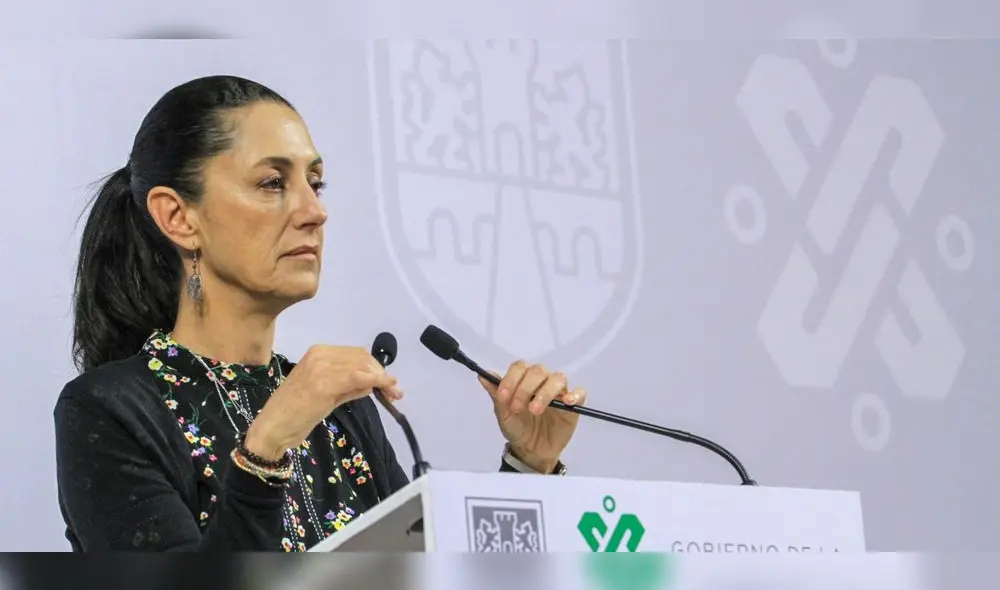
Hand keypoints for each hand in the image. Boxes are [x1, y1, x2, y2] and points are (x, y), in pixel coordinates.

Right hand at [244, 345, 402, 460]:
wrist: (271, 429)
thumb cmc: (294, 414)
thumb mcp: (324, 394)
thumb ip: (348, 385)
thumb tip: (372, 383)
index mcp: (317, 352)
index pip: (356, 354)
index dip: (376, 367)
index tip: (389, 382)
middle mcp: (320, 354)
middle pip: (363, 358)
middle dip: (381, 373)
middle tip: (394, 391)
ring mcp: (321, 367)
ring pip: (363, 366)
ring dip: (382, 379)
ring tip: (393, 394)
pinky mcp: (324, 383)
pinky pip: (357, 377)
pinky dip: (375, 382)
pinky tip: (385, 390)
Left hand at [478, 360, 586, 472]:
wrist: (530, 450)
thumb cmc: (517, 428)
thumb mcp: (503, 414)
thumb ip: (496, 394)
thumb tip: (482, 375)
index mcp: (524, 379)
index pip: (520, 367)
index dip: (511, 379)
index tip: (503, 397)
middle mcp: (542, 381)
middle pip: (538, 370)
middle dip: (525, 388)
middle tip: (517, 408)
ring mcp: (559, 392)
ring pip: (557, 378)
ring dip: (544, 392)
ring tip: (535, 410)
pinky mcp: (574, 405)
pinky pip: (580, 392)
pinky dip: (575, 394)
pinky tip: (567, 402)